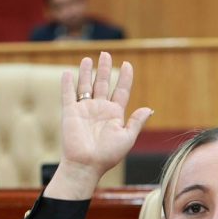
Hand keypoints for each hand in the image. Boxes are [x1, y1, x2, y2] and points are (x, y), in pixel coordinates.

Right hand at [50, 52, 151, 196]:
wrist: (86, 165)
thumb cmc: (108, 155)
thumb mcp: (127, 138)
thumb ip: (136, 122)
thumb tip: (149, 108)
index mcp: (115, 114)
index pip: (121, 91)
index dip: (125, 78)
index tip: (128, 65)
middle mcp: (100, 109)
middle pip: (103, 84)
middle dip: (105, 69)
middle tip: (106, 54)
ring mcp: (84, 110)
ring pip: (86, 86)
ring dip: (86, 72)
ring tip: (88, 59)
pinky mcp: (70, 113)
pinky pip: (68, 95)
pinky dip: (68, 84)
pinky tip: (68, 73)